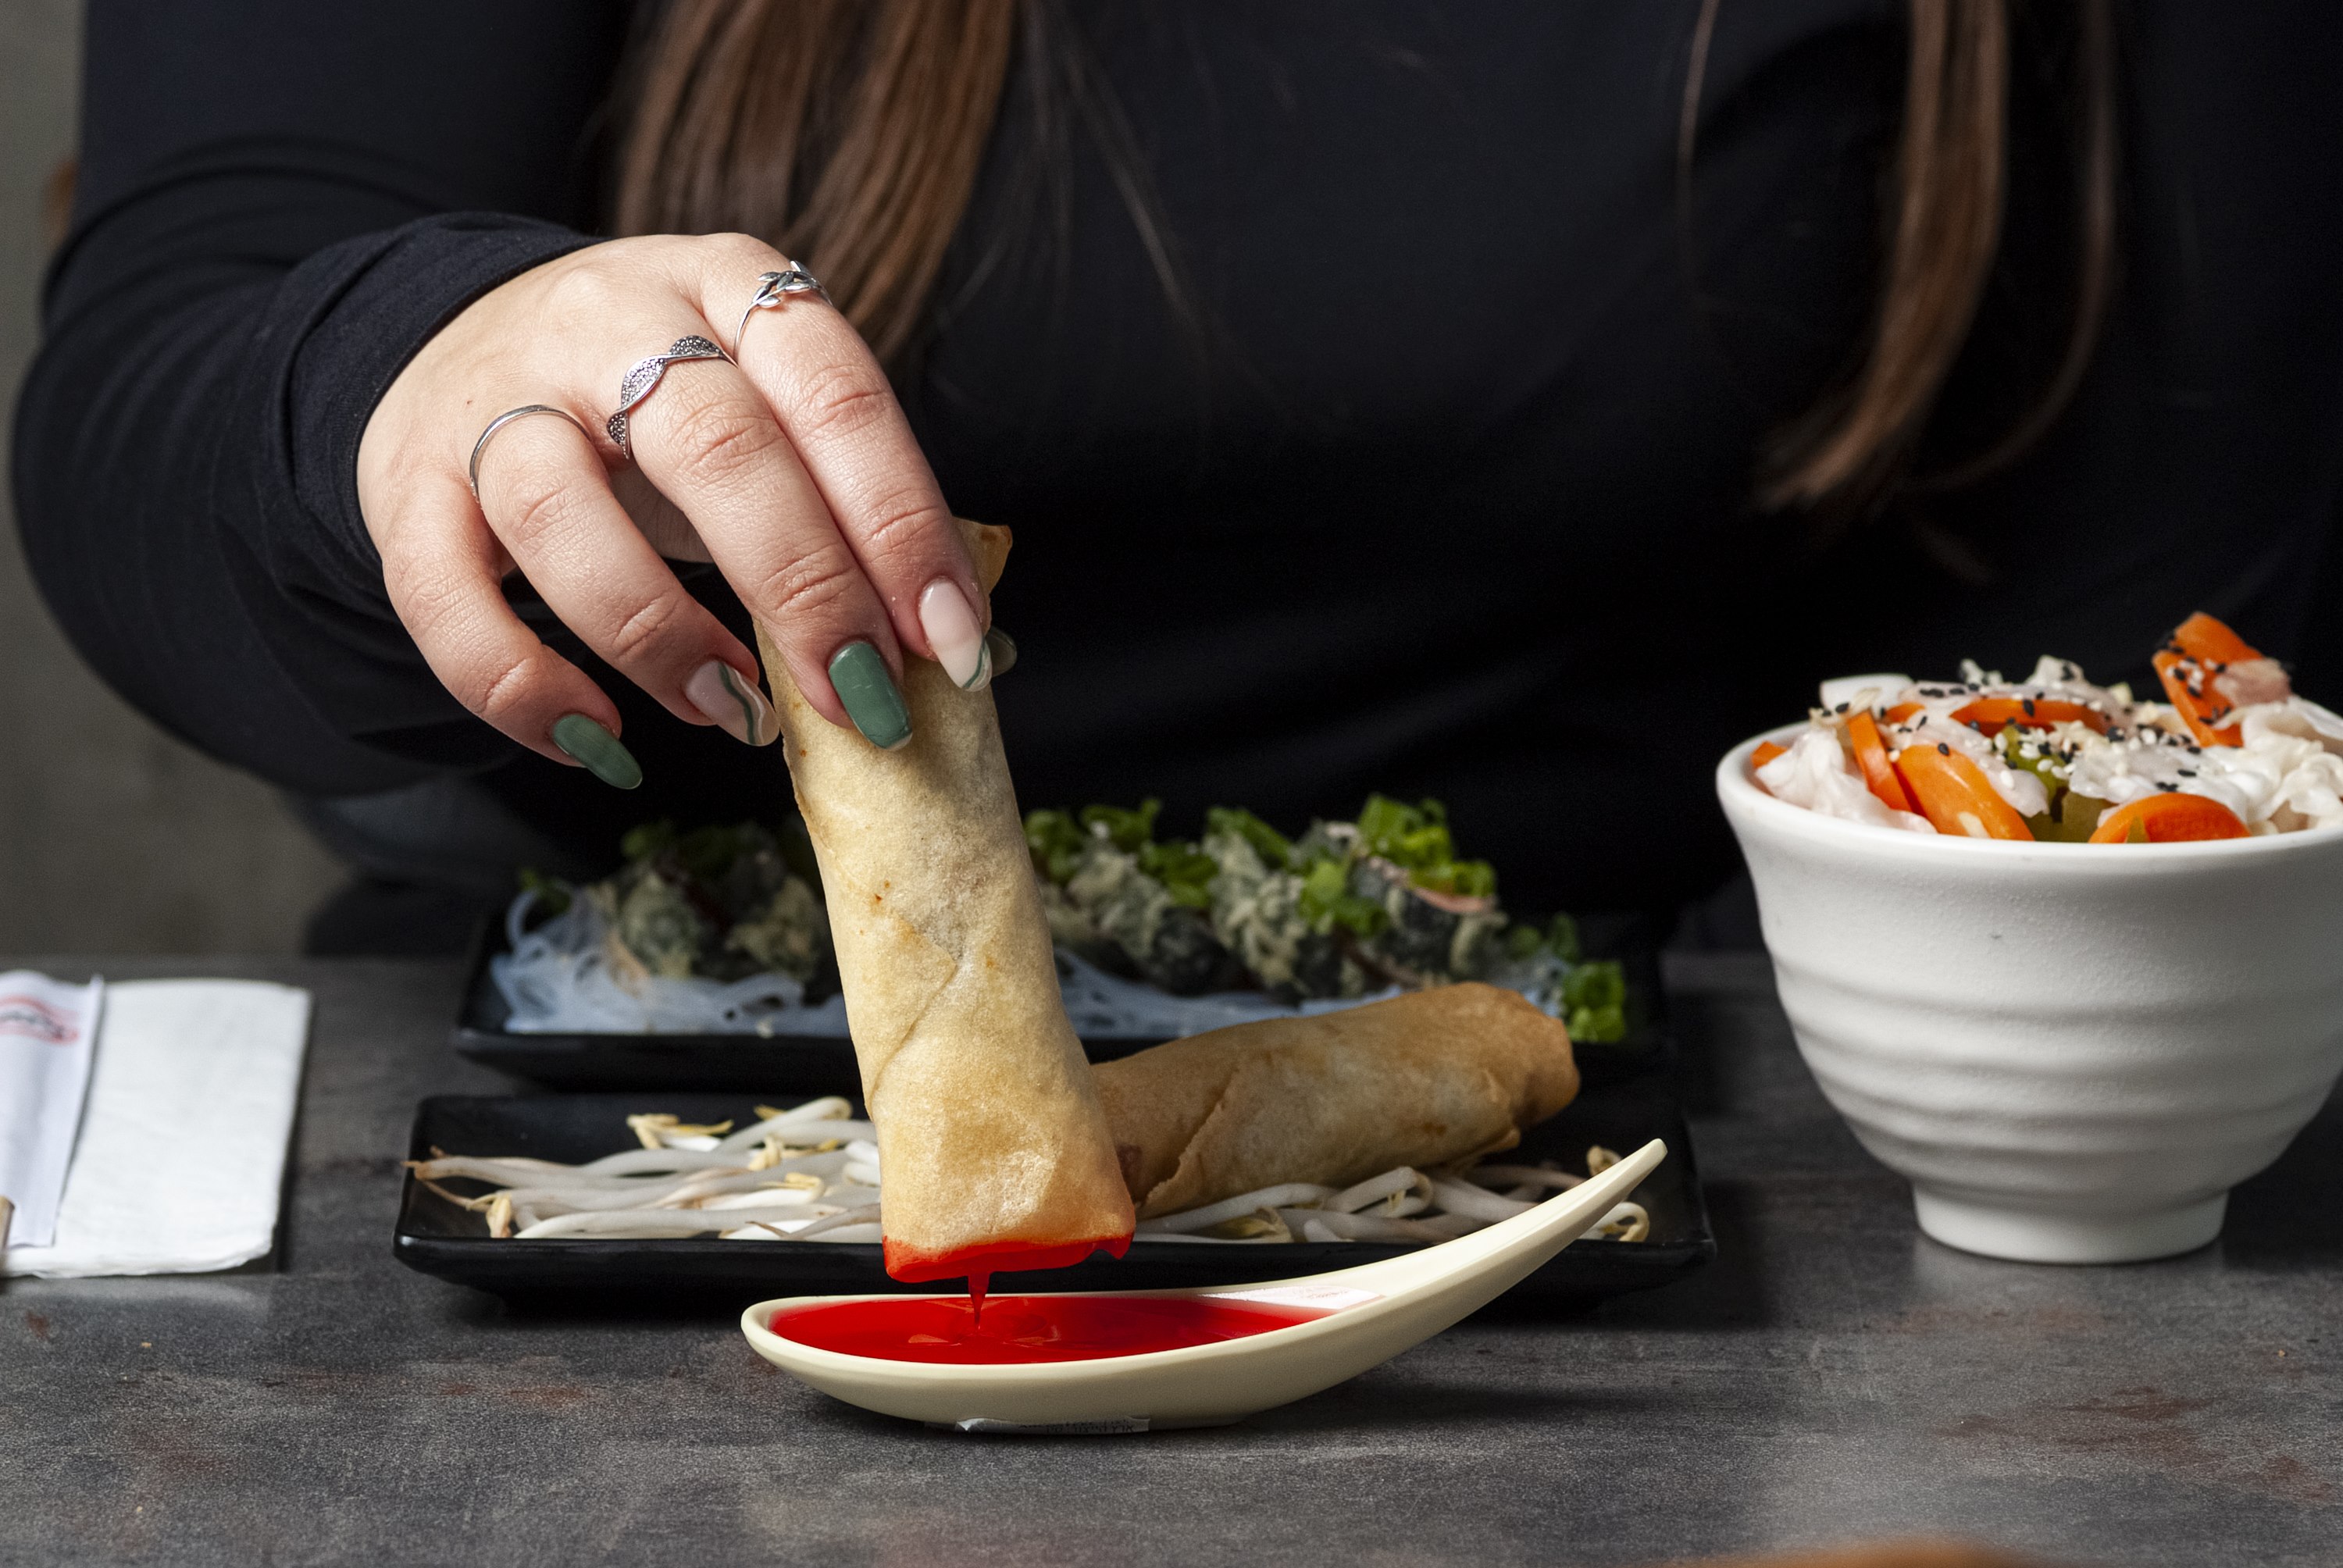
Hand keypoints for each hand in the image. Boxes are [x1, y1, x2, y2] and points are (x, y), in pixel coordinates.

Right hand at [355, 233, 992, 781]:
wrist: (470, 347)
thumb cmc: (662, 414)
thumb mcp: (764, 413)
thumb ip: (841, 509)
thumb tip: (949, 651)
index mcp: (730, 289)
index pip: (836, 397)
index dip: (901, 525)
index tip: (949, 641)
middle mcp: (607, 319)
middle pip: (715, 446)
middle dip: (805, 588)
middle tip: (860, 699)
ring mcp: (493, 395)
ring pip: (560, 511)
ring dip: (660, 637)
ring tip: (735, 714)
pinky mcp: (404, 482)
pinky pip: (443, 598)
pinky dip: (523, 690)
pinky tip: (599, 745)